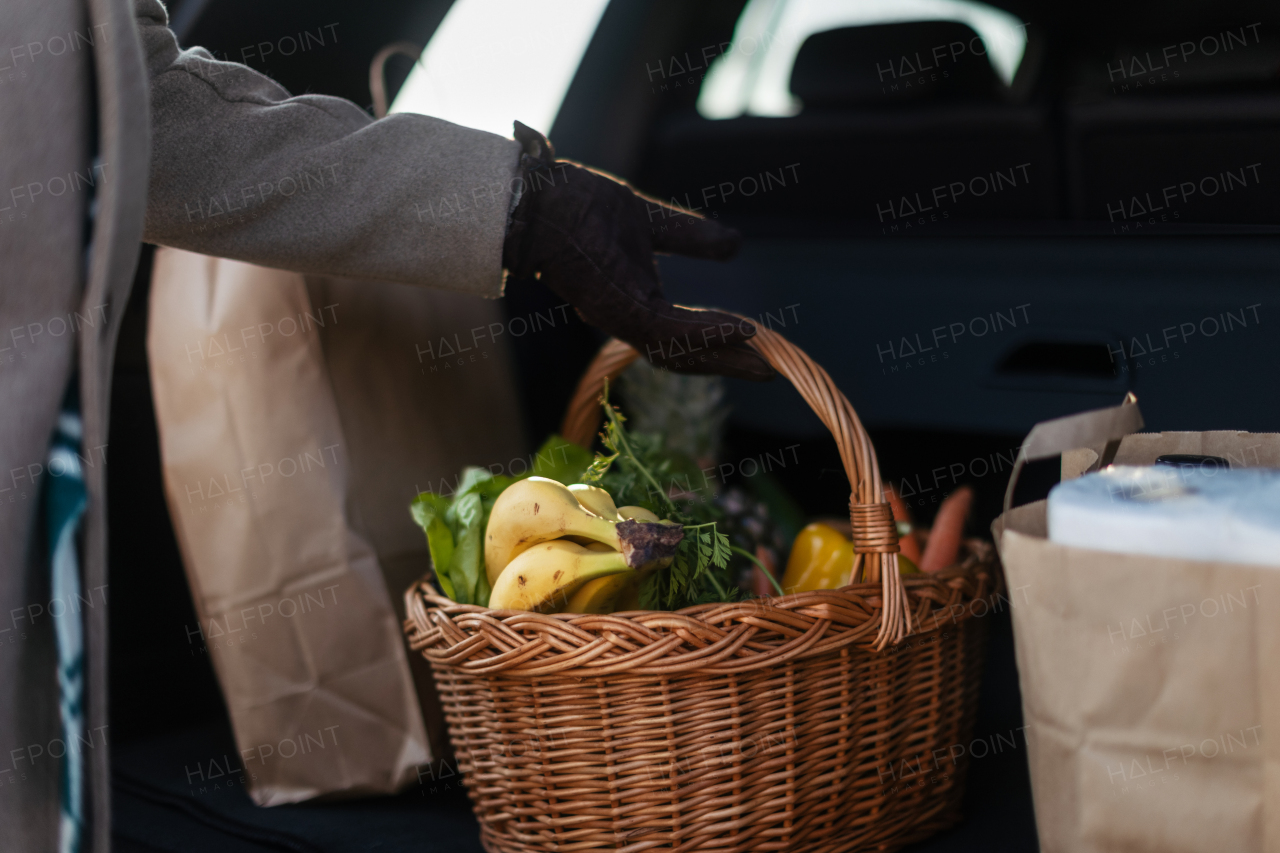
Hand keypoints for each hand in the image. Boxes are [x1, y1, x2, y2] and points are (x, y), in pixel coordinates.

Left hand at [502, 122, 773, 381]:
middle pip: (683, 355)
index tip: (756, 343)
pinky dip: (706, 332)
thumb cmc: (581, 205)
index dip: (717, 342)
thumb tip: (735, 244)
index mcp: (633, 301)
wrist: (541, 196)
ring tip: (759, 360)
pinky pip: (669, 330)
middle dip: (727, 364)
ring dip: (722, 356)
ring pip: (679, 351)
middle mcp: (626, 317)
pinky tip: (738, 329)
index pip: (680, 334)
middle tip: (768, 370)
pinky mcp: (617, 307)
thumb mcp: (650, 220)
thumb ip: (690, 237)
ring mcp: (621, 316)